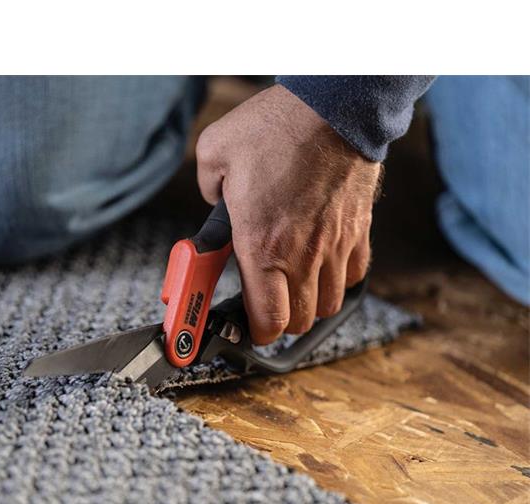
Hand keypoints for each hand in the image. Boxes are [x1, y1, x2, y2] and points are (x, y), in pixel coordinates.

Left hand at [196, 84, 380, 344]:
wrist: (333, 105)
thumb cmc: (275, 128)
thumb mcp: (214, 155)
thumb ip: (207, 195)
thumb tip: (215, 212)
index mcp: (261, 245)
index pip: (268, 319)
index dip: (256, 334)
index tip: (246, 327)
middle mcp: (302, 255)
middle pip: (300, 321)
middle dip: (280, 322)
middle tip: (266, 304)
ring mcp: (335, 246)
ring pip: (330, 305)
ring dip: (309, 305)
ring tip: (293, 287)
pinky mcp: (358, 232)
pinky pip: (354, 275)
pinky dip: (338, 281)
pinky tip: (322, 264)